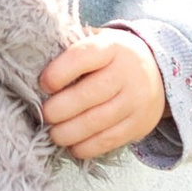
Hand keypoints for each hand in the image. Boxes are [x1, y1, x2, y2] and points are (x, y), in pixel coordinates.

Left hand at [39, 28, 165, 162]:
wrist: (158, 73)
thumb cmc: (112, 58)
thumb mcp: (98, 43)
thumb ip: (71, 50)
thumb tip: (33, 65)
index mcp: (112, 47)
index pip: (84, 56)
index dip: (60, 72)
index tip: (43, 84)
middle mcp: (127, 73)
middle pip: (90, 94)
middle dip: (61, 109)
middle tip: (45, 115)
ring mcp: (136, 100)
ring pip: (98, 121)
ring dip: (70, 132)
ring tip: (54, 134)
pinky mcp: (140, 124)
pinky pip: (110, 140)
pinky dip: (88, 147)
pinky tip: (73, 146)